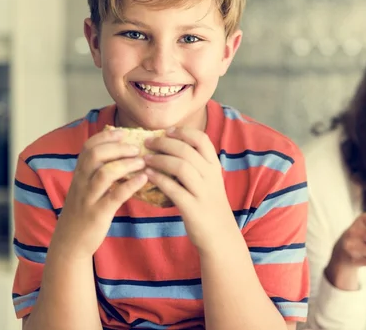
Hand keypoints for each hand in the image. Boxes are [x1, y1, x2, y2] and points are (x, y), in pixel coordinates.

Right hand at [50, 129, 147, 258]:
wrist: (70, 243)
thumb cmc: (84, 211)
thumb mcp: (85, 188)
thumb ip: (97, 171)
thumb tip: (120, 153)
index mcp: (79, 174)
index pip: (87, 147)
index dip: (105, 137)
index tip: (122, 132)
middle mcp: (81, 183)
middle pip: (94, 155)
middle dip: (117, 147)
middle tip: (136, 148)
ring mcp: (89, 198)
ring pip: (104, 174)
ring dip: (125, 164)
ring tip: (142, 161)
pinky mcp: (98, 213)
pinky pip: (115, 196)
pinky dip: (130, 185)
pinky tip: (143, 178)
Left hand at [143, 127, 236, 251]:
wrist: (220, 235)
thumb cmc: (209, 205)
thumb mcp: (209, 181)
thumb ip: (196, 165)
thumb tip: (170, 147)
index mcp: (214, 166)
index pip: (202, 139)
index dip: (183, 132)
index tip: (167, 131)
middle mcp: (210, 176)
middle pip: (186, 150)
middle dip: (164, 143)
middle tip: (147, 142)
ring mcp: (203, 192)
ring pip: (180, 166)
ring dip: (159, 159)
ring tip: (145, 158)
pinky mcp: (193, 208)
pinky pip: (173, 189)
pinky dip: (158, 179)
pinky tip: (147, 176)